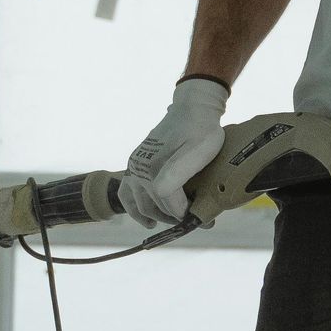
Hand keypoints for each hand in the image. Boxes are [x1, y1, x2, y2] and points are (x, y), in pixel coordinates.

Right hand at [118, 77, 227, 224]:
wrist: (191, 109)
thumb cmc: (201, 130)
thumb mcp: (200, 150)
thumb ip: (181, 173)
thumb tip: (166, 198)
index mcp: (156, 168)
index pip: (169, 205)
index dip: (186, 214)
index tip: (204, 219)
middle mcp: (140, 169)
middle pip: (156, 207)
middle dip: (177, 217)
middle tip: (197, 220)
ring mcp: (134, 167)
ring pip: (141, 206)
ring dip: (158, 216)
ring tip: (176, 220)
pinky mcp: (134, 165)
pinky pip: (126, 195)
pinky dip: (135, 210)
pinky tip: (148, 221)